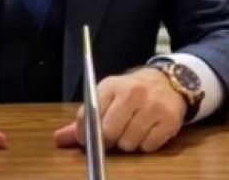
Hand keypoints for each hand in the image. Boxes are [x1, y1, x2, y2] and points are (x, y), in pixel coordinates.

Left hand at [53, 67, 186, 152]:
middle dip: (108, 141)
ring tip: (132, 130)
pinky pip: (148, 146)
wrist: (169, 82)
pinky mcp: (170, 120)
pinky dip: (146, 145)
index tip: (88, 138)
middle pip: (109, 132)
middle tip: (113, 136)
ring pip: (129, 143)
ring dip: (128, 143)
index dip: (84, 133)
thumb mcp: (107, 96)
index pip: (89, 114)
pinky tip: (147, 131)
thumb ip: (85, 118)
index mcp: (112, 85)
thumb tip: (58, 139)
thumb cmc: (132, 93)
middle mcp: (133, 93)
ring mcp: (153, 106)